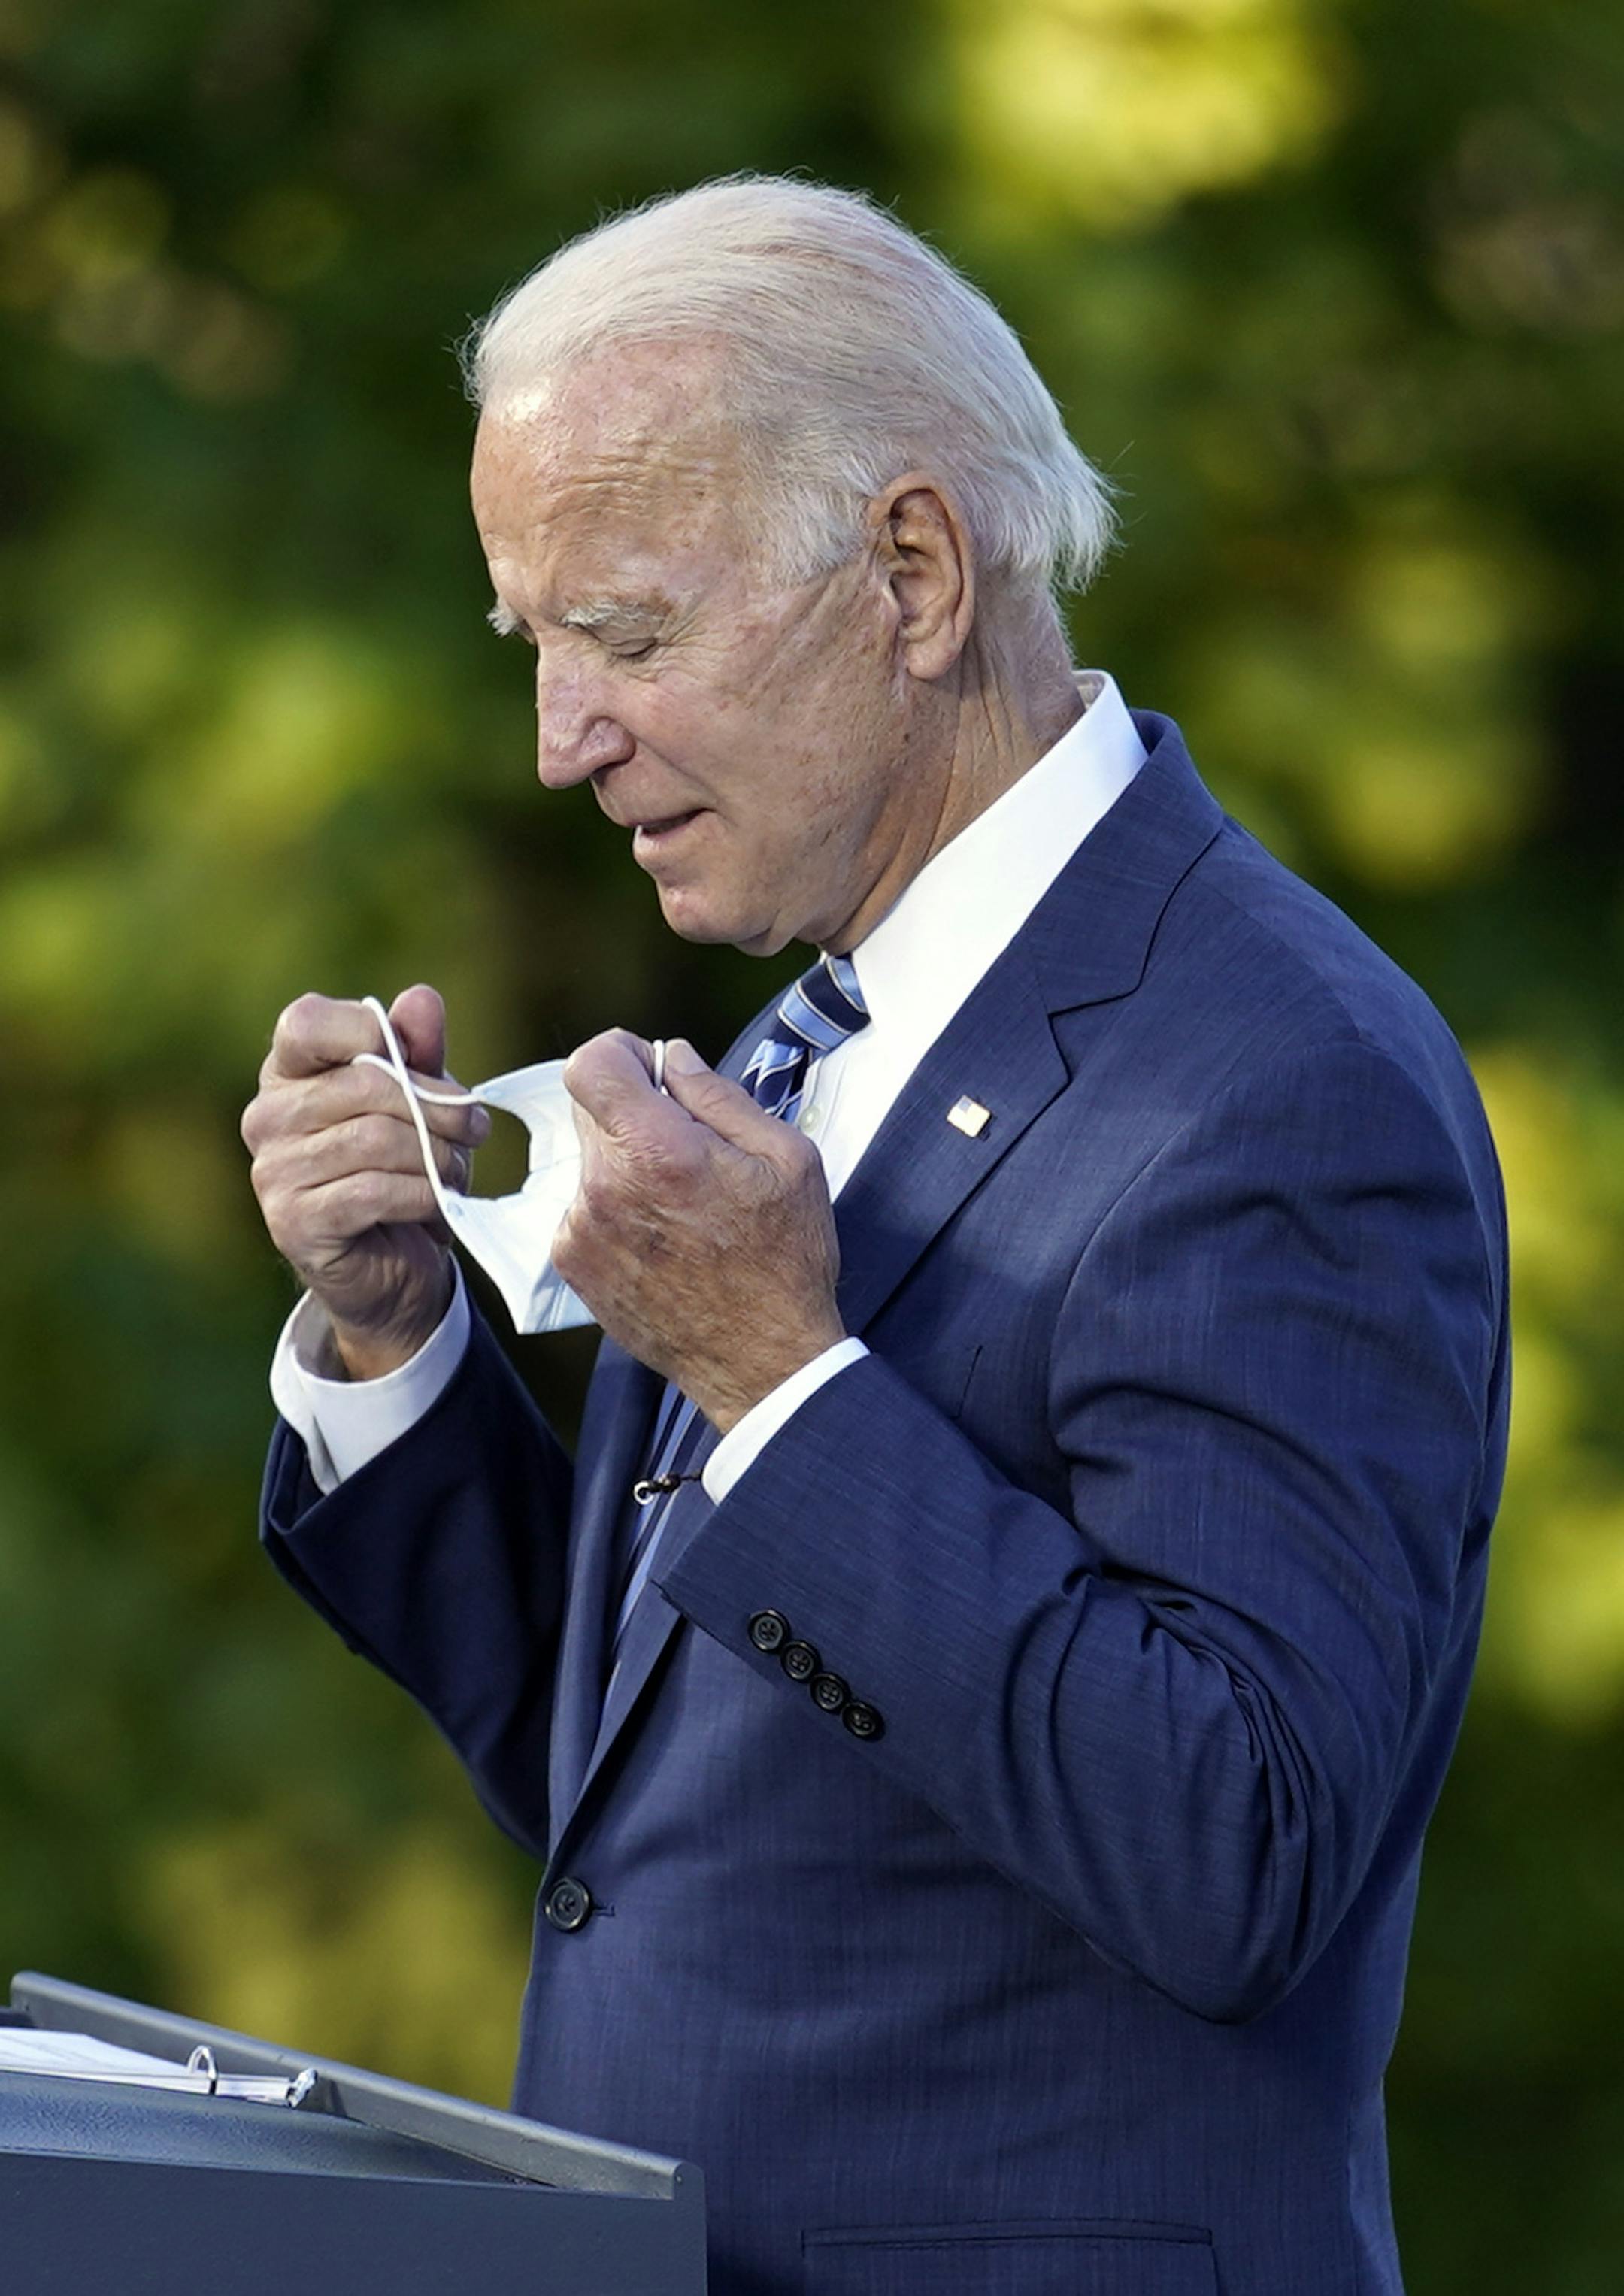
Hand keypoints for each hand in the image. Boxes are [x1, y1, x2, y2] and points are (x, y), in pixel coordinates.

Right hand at [241, 985, 488, 1378]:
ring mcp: (273, 1171)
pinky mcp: (294, 1222)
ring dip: (436, 1155)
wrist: (395, 1266)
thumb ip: (417, 1049)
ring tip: (458, 1168)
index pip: (306, 1022)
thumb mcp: (420, 1100)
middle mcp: (267, 1117)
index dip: (371, 1030)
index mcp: (287, 1073)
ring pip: (374, 1139)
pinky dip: (422, 1193)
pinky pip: (373, 1191)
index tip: (424, 1062)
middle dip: (437, 1105)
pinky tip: (439, 1200)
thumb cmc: (404, 1168)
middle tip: (476, 1127)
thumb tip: (421, 998)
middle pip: (363, 1084)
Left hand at [554, 1033, 845, 1431]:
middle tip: (689, 1147)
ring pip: (591, 1159)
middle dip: (635, 1112)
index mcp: (658, 1151)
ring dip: (628, 1165)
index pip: (591, 1064)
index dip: (621, 1054)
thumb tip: (672, 1058)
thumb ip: (719, 1095)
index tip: (651, 1071)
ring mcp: (582, 1229)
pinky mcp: (573, 1263)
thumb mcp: (786, 1157)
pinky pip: (584, 1206)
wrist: (763, 1361)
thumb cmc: (783, 1261)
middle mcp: (605, 1187)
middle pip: (590, 1109)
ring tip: (684, 1207)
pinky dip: (617, 1208)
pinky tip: (666, 1237)